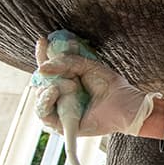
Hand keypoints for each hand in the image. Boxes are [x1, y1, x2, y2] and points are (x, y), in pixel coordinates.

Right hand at [33, 36, 159, 136]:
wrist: (123, 103)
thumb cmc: (109, 86)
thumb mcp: (87, 66)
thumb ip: (66, 62)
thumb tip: (42, 68)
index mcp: (65, 80)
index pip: (47, 66)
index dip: (43, 53)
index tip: (43, 40)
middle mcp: (59, 94)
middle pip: (40, 80)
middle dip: (50, 73)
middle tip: (70, 76)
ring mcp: (59, 109)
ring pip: (39, 95)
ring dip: (52, 86)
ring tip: (72, 85)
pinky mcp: (60, 124)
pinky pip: (44, 114)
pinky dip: (45, 101)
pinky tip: (54, 92)